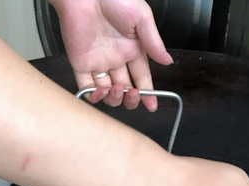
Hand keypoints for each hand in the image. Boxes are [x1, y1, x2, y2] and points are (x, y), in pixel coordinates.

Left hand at [50, 0, 172, 110]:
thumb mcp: (142, 18)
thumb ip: (154, 43)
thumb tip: (168, 61)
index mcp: (133, 49)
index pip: (142, 78)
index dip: (148, 93)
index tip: (152, 105)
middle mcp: (116, 58)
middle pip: (125, 88)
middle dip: (131, 98)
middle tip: (133, 95)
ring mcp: (98, 62)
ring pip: (107, 92)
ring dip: (114, 98)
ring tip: (118, 90)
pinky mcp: (80, 62)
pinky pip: (85, 86)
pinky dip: (93, 96)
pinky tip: (100, 93)